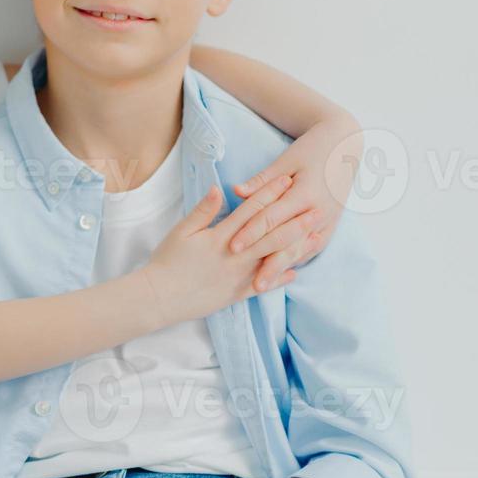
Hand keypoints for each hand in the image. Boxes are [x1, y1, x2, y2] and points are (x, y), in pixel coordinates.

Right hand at [140, 177, 320, 322]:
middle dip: (295, 221)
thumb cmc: (167, 261)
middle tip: (317, 209)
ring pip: (273, 260)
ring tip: (315, 237)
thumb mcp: (181, 231)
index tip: (287, 180)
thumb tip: (221, 189)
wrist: (159, 298)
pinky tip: (295, 272)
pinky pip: (263, 285)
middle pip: (271, 235)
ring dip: (296, 248)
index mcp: (221, 237)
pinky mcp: (236, 294)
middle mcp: (235, 256)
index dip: (270, 194)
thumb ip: (203, 210)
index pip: (251, 211)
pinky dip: (280, 279)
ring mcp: (238, 277)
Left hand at [229, 112, 362, 282]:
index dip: (250, 233)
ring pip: (302, 249)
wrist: (344, 144)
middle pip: (288, 241)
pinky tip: (281, 274)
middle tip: (249, 283)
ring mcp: (329, 219)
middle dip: (267, 263)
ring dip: (282, 268)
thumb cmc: (310, 149)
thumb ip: (262, 181)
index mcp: (305, 192)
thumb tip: (236, 192)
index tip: (232, 246)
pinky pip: (314, 247)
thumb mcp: (286, 160)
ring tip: (263, 286)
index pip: (272, 218)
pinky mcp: (334, 223)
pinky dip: (297, 260)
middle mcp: (319, 209)